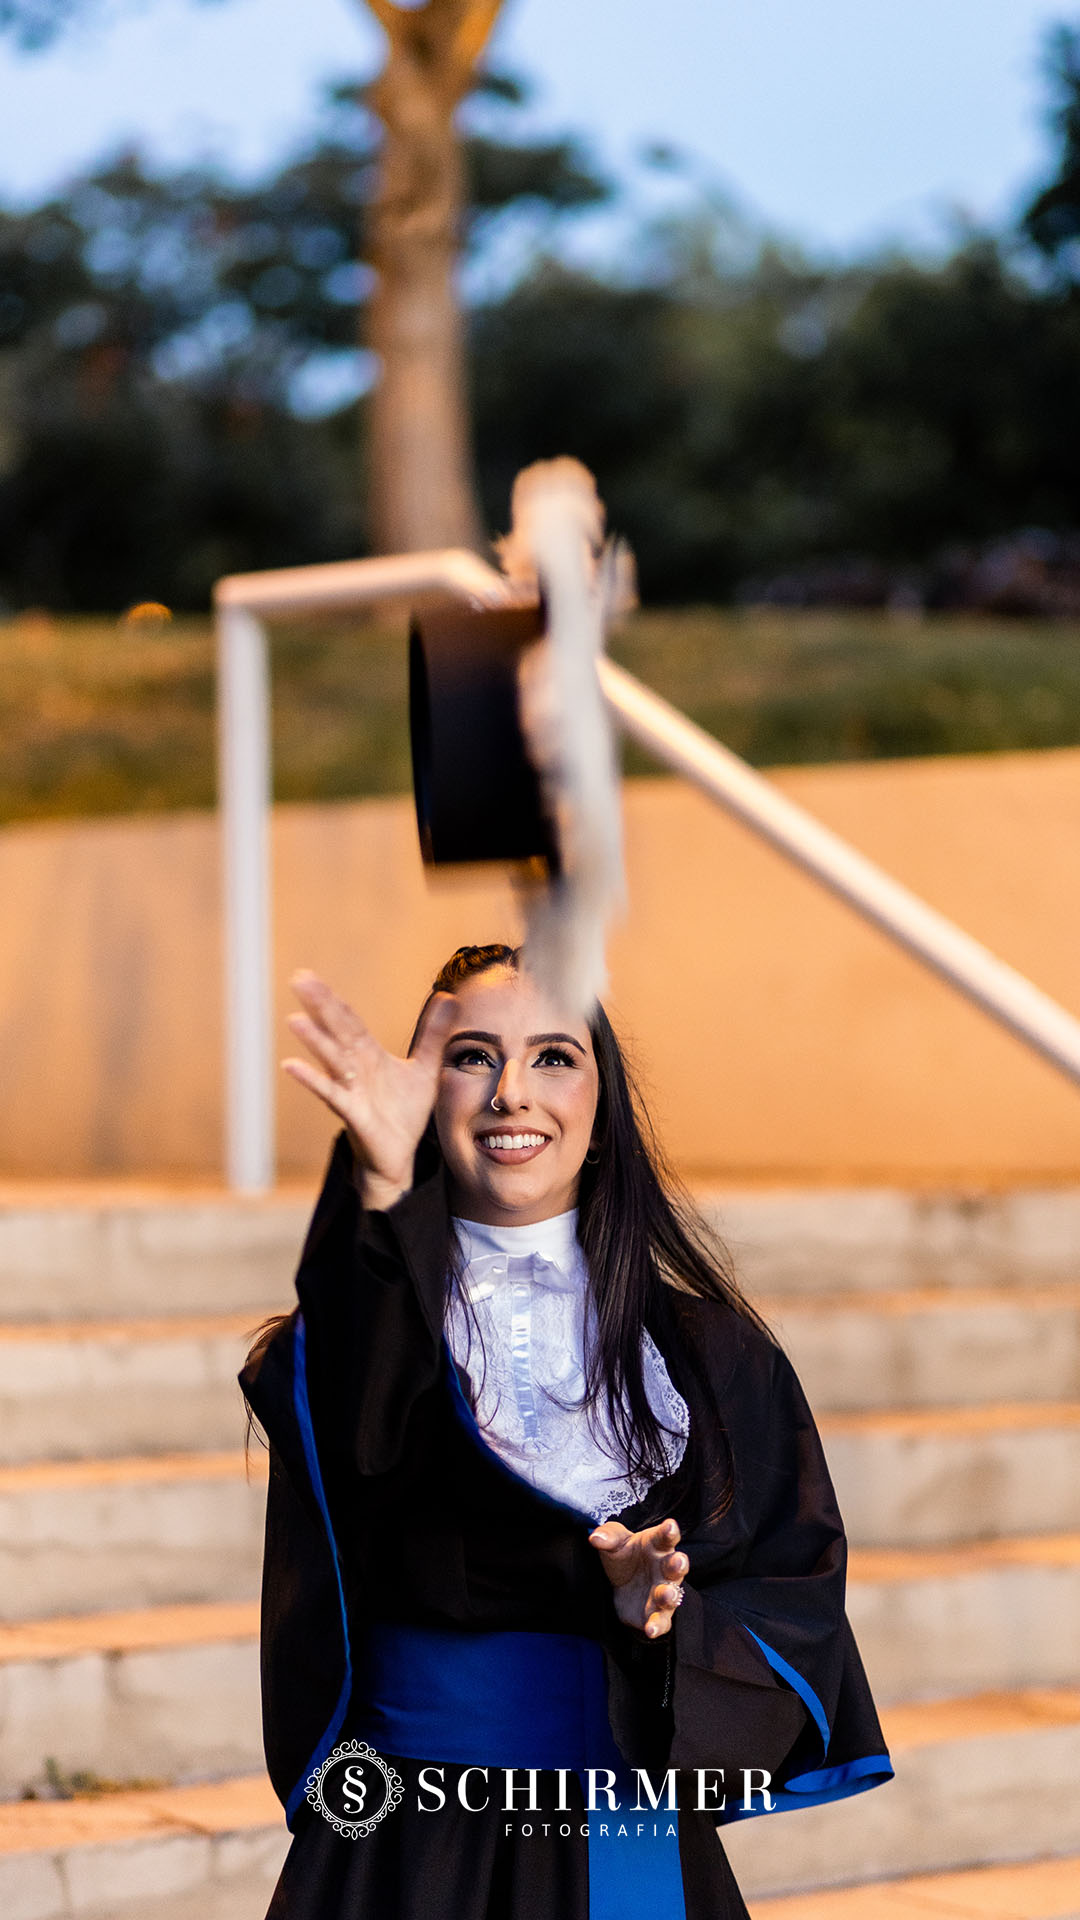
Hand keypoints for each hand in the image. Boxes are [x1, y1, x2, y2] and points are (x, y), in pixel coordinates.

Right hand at [281, 971, 456, 1209]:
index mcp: (369, 1055)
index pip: (348, 1021)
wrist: (400, 1154)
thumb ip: (435, 1033)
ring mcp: (351, 1090)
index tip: (308, 976)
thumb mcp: (426, 1067)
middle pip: (337, 1031)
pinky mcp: (353, 1113)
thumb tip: (449, 996)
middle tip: (299, 980)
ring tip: (296, 1020)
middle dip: (320, 1006)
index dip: (331, 999)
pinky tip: (291, 1065)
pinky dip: (313, 1080)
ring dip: (315, 1040)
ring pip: (332, 1060)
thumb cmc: (404, 1111)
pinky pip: (331, 1094)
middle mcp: (355, 1069)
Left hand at [589, 1516, 687, 1639]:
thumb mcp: (615, 1542)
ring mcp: (663, 1593)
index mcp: (657, 1546)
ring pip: (672, 1595)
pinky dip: (657, 1626)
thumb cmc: (625, 1556)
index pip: (665, 1536)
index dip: (669, 1531)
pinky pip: (661, 1622)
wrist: (621, 1584)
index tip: (669, 1525)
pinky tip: (651, 1629)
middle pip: (676, 1566)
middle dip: (678, 1564)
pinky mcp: (656, 1615)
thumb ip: (608, 1537)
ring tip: (666, 1594)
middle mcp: (665, 1569)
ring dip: (670, 1595)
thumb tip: (595, 1537)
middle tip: (677, 1561)